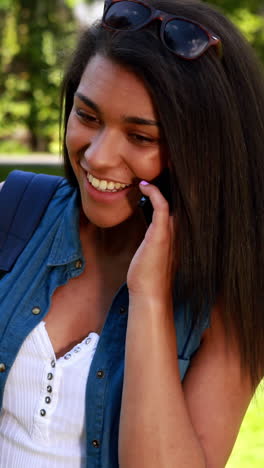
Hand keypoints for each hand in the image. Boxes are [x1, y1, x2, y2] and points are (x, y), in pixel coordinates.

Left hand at [127, 180, 176, 302]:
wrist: (149, 293)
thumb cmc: (148, 276)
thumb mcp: (151, 254)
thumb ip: (153, 240)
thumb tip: (145, 232)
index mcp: (176, 235)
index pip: (177, 210)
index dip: (171, 195)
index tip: (159, 182)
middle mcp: (178, 232)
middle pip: (179, 203)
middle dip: (171, 187)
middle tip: (160, 171)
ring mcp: (172, 232)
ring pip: (172, 201)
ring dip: (162, 186)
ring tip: (152, 174)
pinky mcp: (161, 233)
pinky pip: (162, 206)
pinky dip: (154, 193)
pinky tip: (145, 186)